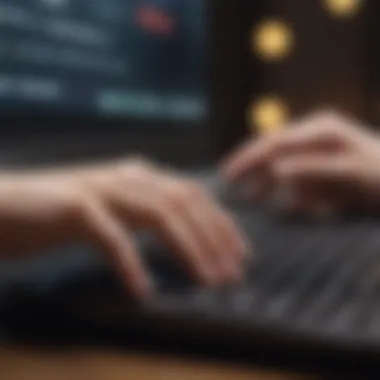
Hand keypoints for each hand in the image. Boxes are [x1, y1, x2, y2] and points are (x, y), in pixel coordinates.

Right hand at [0, 159, 246, 297]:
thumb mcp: (115, 210)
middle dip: (215, 239)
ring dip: (188, 249)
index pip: (194, 195)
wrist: (6, 204)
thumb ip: (146, 214)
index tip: (241, 254)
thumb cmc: (62, 213)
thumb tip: (187, 236)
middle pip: (185, 203)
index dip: (222, 223)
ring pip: (159, 214)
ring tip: (207, 282)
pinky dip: (131, 263)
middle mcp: (128, 177)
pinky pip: (112, 237)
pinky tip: (143, 291)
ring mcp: (103, 189)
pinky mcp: (77, 207)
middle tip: (232, 275)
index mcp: (140, 176)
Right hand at [222, 111, 379, 214]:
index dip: (249, 157)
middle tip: (229, 181)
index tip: (229, 172)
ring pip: (283, 164)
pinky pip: (298, 178)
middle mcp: (314, 135)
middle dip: (252, 167)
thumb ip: (311, 168)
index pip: (274, 142)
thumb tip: (275, 168)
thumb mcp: (348, 172)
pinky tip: (293, 207)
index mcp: (319, 130)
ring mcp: (318, 150)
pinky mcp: (322, 165)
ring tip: (253, 198)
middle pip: (273, 149)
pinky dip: (293, 192)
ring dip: (269, 181)